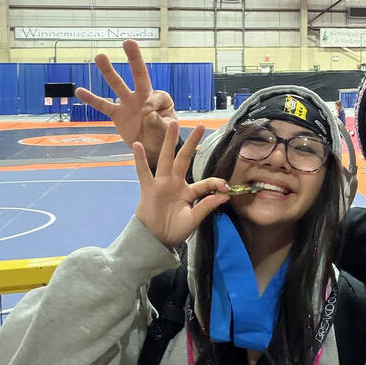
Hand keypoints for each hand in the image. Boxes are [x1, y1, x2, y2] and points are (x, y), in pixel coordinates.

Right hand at [76, 39, 177, 169]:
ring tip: (99, 56)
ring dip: (109, 71)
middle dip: (134, 59)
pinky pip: (104, 106)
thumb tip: (148, 114)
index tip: (147, 113)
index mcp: (160, 100)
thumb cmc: (165, 137)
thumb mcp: (167, 132)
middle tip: (128, 42)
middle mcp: (144, 97)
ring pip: (117, 85)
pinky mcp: (117, 114)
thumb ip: (159, 123)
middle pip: (139, 75)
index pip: (156, 96)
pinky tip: (79, 91)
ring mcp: (129, 104)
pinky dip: (92, 100)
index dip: (151, 103)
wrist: (152, 149)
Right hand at [133, 121, 228, 247]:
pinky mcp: (148, 189)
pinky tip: (137, 145)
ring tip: (173, 123)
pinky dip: (140, 159)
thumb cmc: (174, 231)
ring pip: (167, 158)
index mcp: (189, 192)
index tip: (227, 188)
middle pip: (185, 158)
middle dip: (192, 142)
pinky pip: (143, 172)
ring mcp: (161, 184)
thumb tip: (226, 196)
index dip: (217, 183)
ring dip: (170, 141)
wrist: (155, 241)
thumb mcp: (194, 219)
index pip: (205, 182)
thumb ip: (207, 206)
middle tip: (200, 126)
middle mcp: (176, 183)